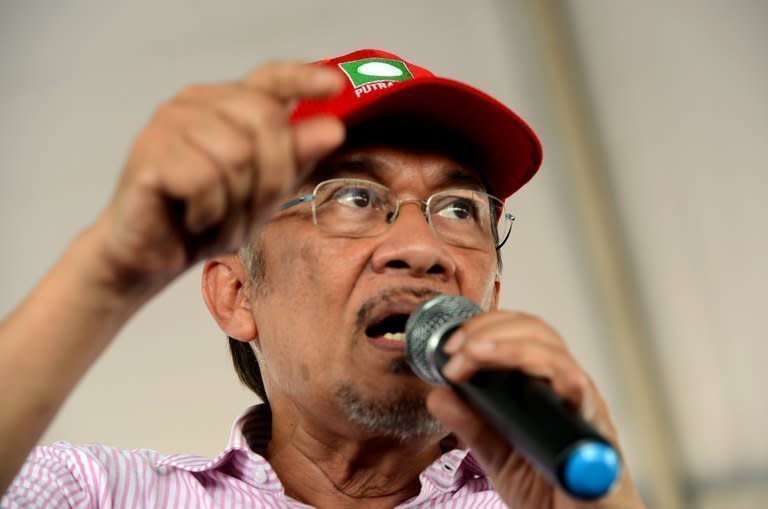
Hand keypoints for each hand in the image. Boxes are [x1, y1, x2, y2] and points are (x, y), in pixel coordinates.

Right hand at [92, 61, 344, 295]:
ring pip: (238, 154)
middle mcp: (194, 103)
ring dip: (236, 205)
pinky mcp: (149, 151)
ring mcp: (168, 123)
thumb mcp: (263, 192)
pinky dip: (209, 213)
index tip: (336, 85)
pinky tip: (192, 219)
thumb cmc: (204, 220)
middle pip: (264, 121)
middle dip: (271, 178)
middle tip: (249, 211)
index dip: (304, 77)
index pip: (270, 78)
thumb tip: (332, 128)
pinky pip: (205, 179)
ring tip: (216, 219)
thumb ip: (294, 158)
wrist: (149, 258)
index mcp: (225, 105)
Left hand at [426, 311, 645, 508]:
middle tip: (457, 350)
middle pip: (537, 334)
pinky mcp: (596, 436)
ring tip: (476, 354)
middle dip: (492, 331)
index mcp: (541, 386)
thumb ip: (471, 425)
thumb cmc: (549, 490)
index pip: (519, 333)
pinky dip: (568, 383)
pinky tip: (546, 376)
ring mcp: (583, 408)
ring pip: (557, 357)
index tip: (451, 346)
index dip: (484, 328)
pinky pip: (586, 400)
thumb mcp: (498, 454)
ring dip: (512, 349)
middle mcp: (565, 389)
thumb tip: (438, 394)